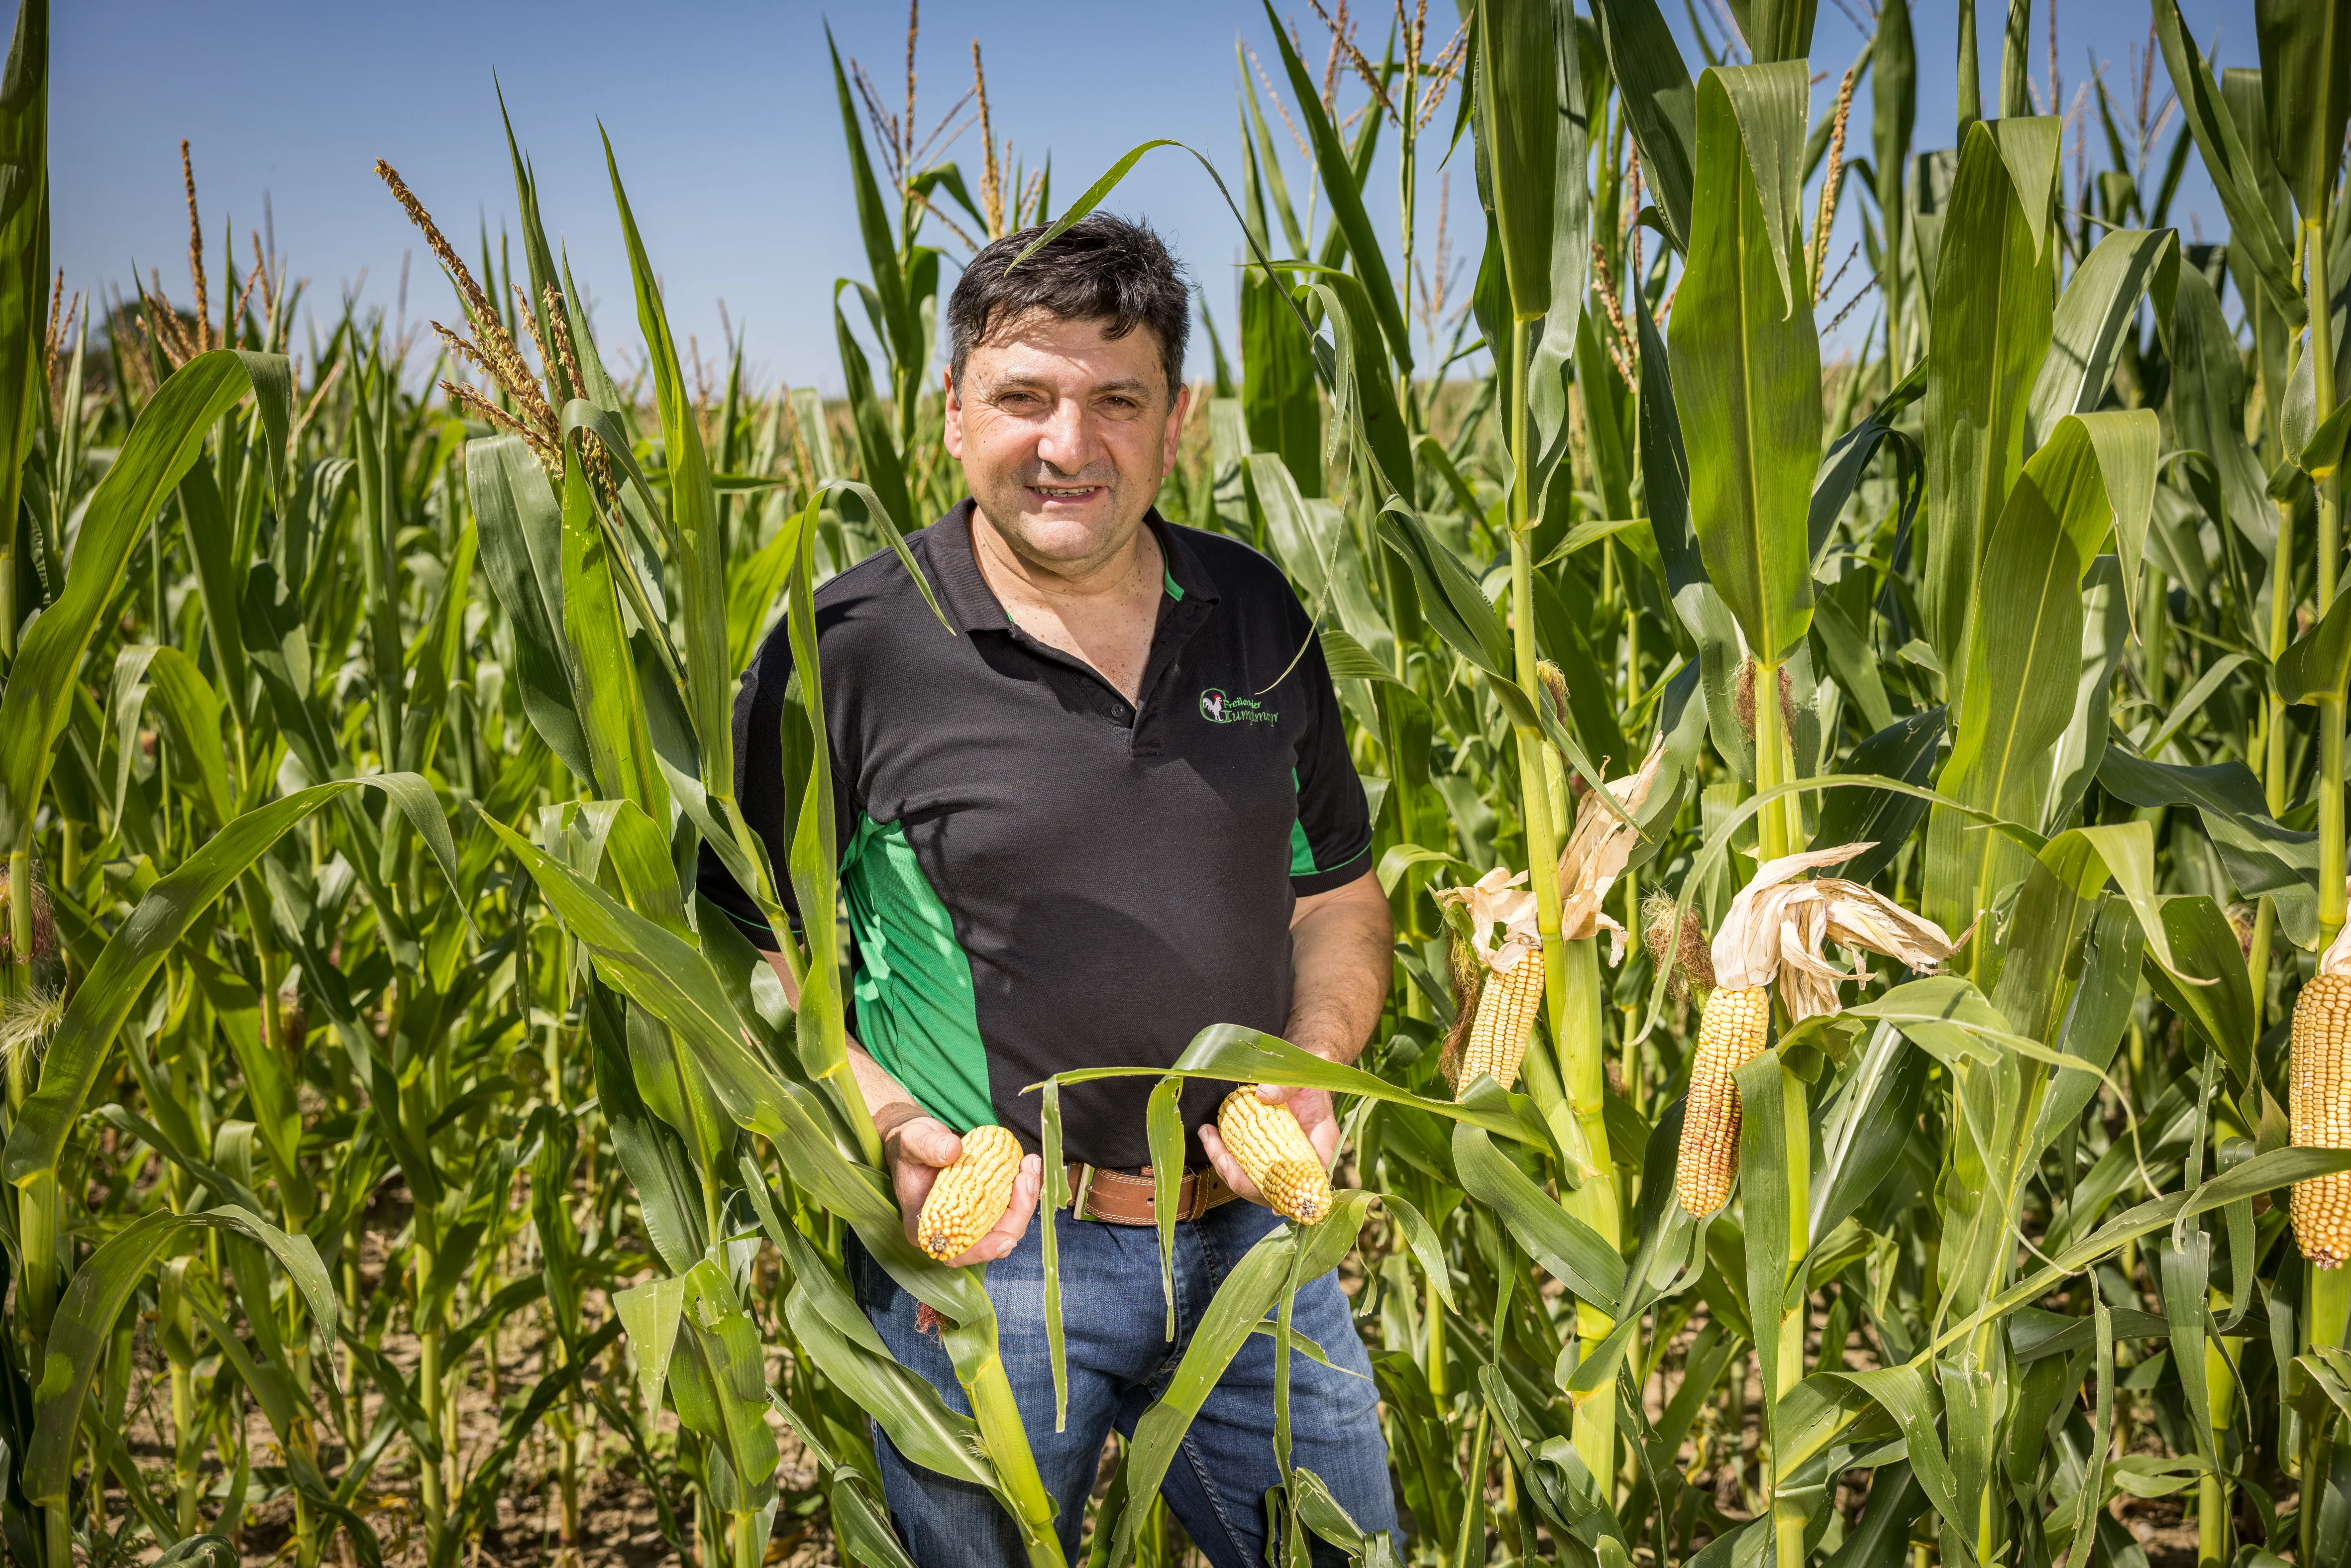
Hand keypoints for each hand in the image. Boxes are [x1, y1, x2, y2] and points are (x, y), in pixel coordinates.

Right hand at [881, 1109, 1042, 1266]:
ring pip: (1006, 1224)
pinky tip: (1029, 1168)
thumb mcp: (913, 1140)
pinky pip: (1009, 1206)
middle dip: (1017, 1213)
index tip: (1005, 1238)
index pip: (957, 1253)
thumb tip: (952, 1151)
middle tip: (1026, 1177)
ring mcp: (971, 1217)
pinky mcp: (985, 1203)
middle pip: (992, 1239)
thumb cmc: (911, 1144)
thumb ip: (929, 1146)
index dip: (983, 1250)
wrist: (921, 1137)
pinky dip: (1023, 1190)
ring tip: (1030, 1167)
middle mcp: (951, 1229)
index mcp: (927, 1227)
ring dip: (1025, 1199)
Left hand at [1199, 1083, 1338, 1207]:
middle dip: (1242, 1180)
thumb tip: (1264, 1096)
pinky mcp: (1263, 1153)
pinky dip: (1226, 1156)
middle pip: (1273, 1191)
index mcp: (1320, 1147)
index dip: (1293, 1200)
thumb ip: (1287, 1087)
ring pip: (1253, 1181)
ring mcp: (1279, 1160)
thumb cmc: (1310, 1080)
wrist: (1305, 1075)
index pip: (1311, 1184)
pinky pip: (1244, 1165)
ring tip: (1208, 1137)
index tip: (1275, 1207)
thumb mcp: (1303, 1079)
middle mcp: (1300, 1161)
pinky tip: (1211, 1137)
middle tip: (1220, 1157)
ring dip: (1227, 1167)